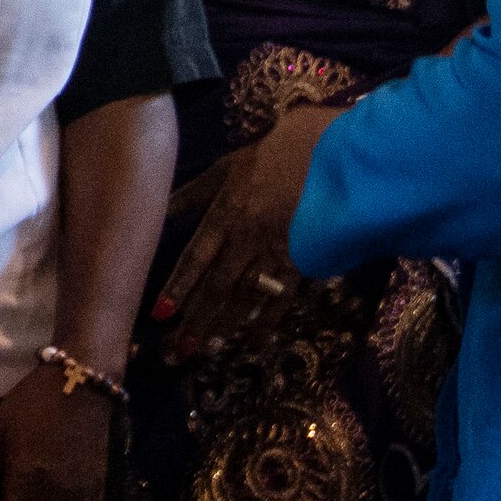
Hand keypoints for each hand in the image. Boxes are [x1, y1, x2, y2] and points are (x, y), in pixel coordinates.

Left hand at [152, 102, 337, 340]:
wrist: (341, 153)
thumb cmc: (283, 149)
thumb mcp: (232, 163)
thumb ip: (198, 188)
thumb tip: (163, 204)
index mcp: (228, 210)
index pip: (197, 256)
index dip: (179, 285)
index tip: (160, 313)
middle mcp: (248, 237)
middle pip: (218, 284)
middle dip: (197, 318)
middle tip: (177, 351)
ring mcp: (278, 251)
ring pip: (246, 295)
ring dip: (225, 325)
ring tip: (206, 351)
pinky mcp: (306, 260)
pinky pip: (283, 296)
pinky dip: (268, 321)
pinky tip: (254, 342)